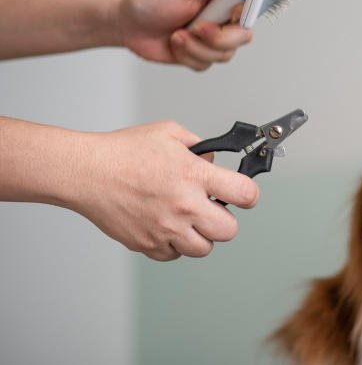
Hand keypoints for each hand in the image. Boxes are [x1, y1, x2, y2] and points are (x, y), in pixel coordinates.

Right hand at [69, 121, 259, 260]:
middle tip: (212, 209)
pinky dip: (174, 245)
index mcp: (194, 175)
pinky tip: (166, 226)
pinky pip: (174, 255)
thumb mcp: (170, 134)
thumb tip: (215, 163)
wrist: (86, 172)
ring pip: (203, 249)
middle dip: (226, 220)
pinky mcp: (147, 244)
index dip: (249, 195)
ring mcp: (165, 228)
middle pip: (230, 231)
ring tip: (188, 219)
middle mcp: (183, 205)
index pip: (244, 194)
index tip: (245, 195)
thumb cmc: (123, 151)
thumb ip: (200, 147)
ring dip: (201, 236)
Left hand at [117, 0, 252, 70]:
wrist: (128, 23)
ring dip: (196, 47)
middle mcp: (224, 15)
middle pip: (243, 35)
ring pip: (225, 53)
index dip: (248, 11)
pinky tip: (176, 43)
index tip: (232, 15)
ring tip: (177, 34)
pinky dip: (187, 56)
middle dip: (217, 37)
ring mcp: (215, 36)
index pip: (253, 2)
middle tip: (196, 27)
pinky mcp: (204, 53)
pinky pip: (207, 64)